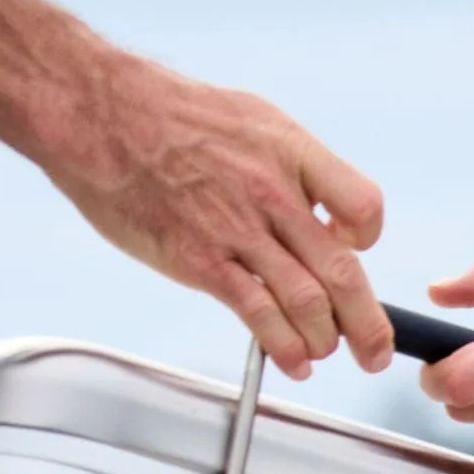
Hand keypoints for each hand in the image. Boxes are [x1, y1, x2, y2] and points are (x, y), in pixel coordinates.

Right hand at [39, 57, 390, 381]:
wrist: (96, 112)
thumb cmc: (168, 113)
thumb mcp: (250, 118)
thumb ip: (291, 165)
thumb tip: (320, 210)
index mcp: (291, 151)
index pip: (364, 207)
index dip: (367, 239)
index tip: (356, 252)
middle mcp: (272, 192)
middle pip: (343, 270)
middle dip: (368, 323)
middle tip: (377, 352)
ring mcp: (237, 229)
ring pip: (307, 301)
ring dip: (325, 340)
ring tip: (326, 353)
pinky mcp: (200, 261)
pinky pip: (258, 314)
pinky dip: (284, 347)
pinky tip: (293, 362)